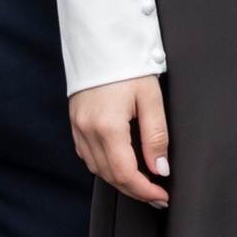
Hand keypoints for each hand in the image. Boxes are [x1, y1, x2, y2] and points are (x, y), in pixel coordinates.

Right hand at [70, 77, 170, 206]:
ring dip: (120, 181)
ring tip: (142, 185)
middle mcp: (88, 131)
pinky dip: (105, 166)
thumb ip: (156, 136)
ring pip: (97, 169)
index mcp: (107, 127)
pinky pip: (87, 156)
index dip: (145, 191)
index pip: (126, 174)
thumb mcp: (151, 98)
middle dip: (135, 191)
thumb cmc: (129, 65)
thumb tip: (159, 169)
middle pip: (110, 176)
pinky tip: (120, 165)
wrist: (102, 39)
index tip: (162, 197)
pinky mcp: (75, 122)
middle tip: (156, 197)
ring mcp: (77, 127)